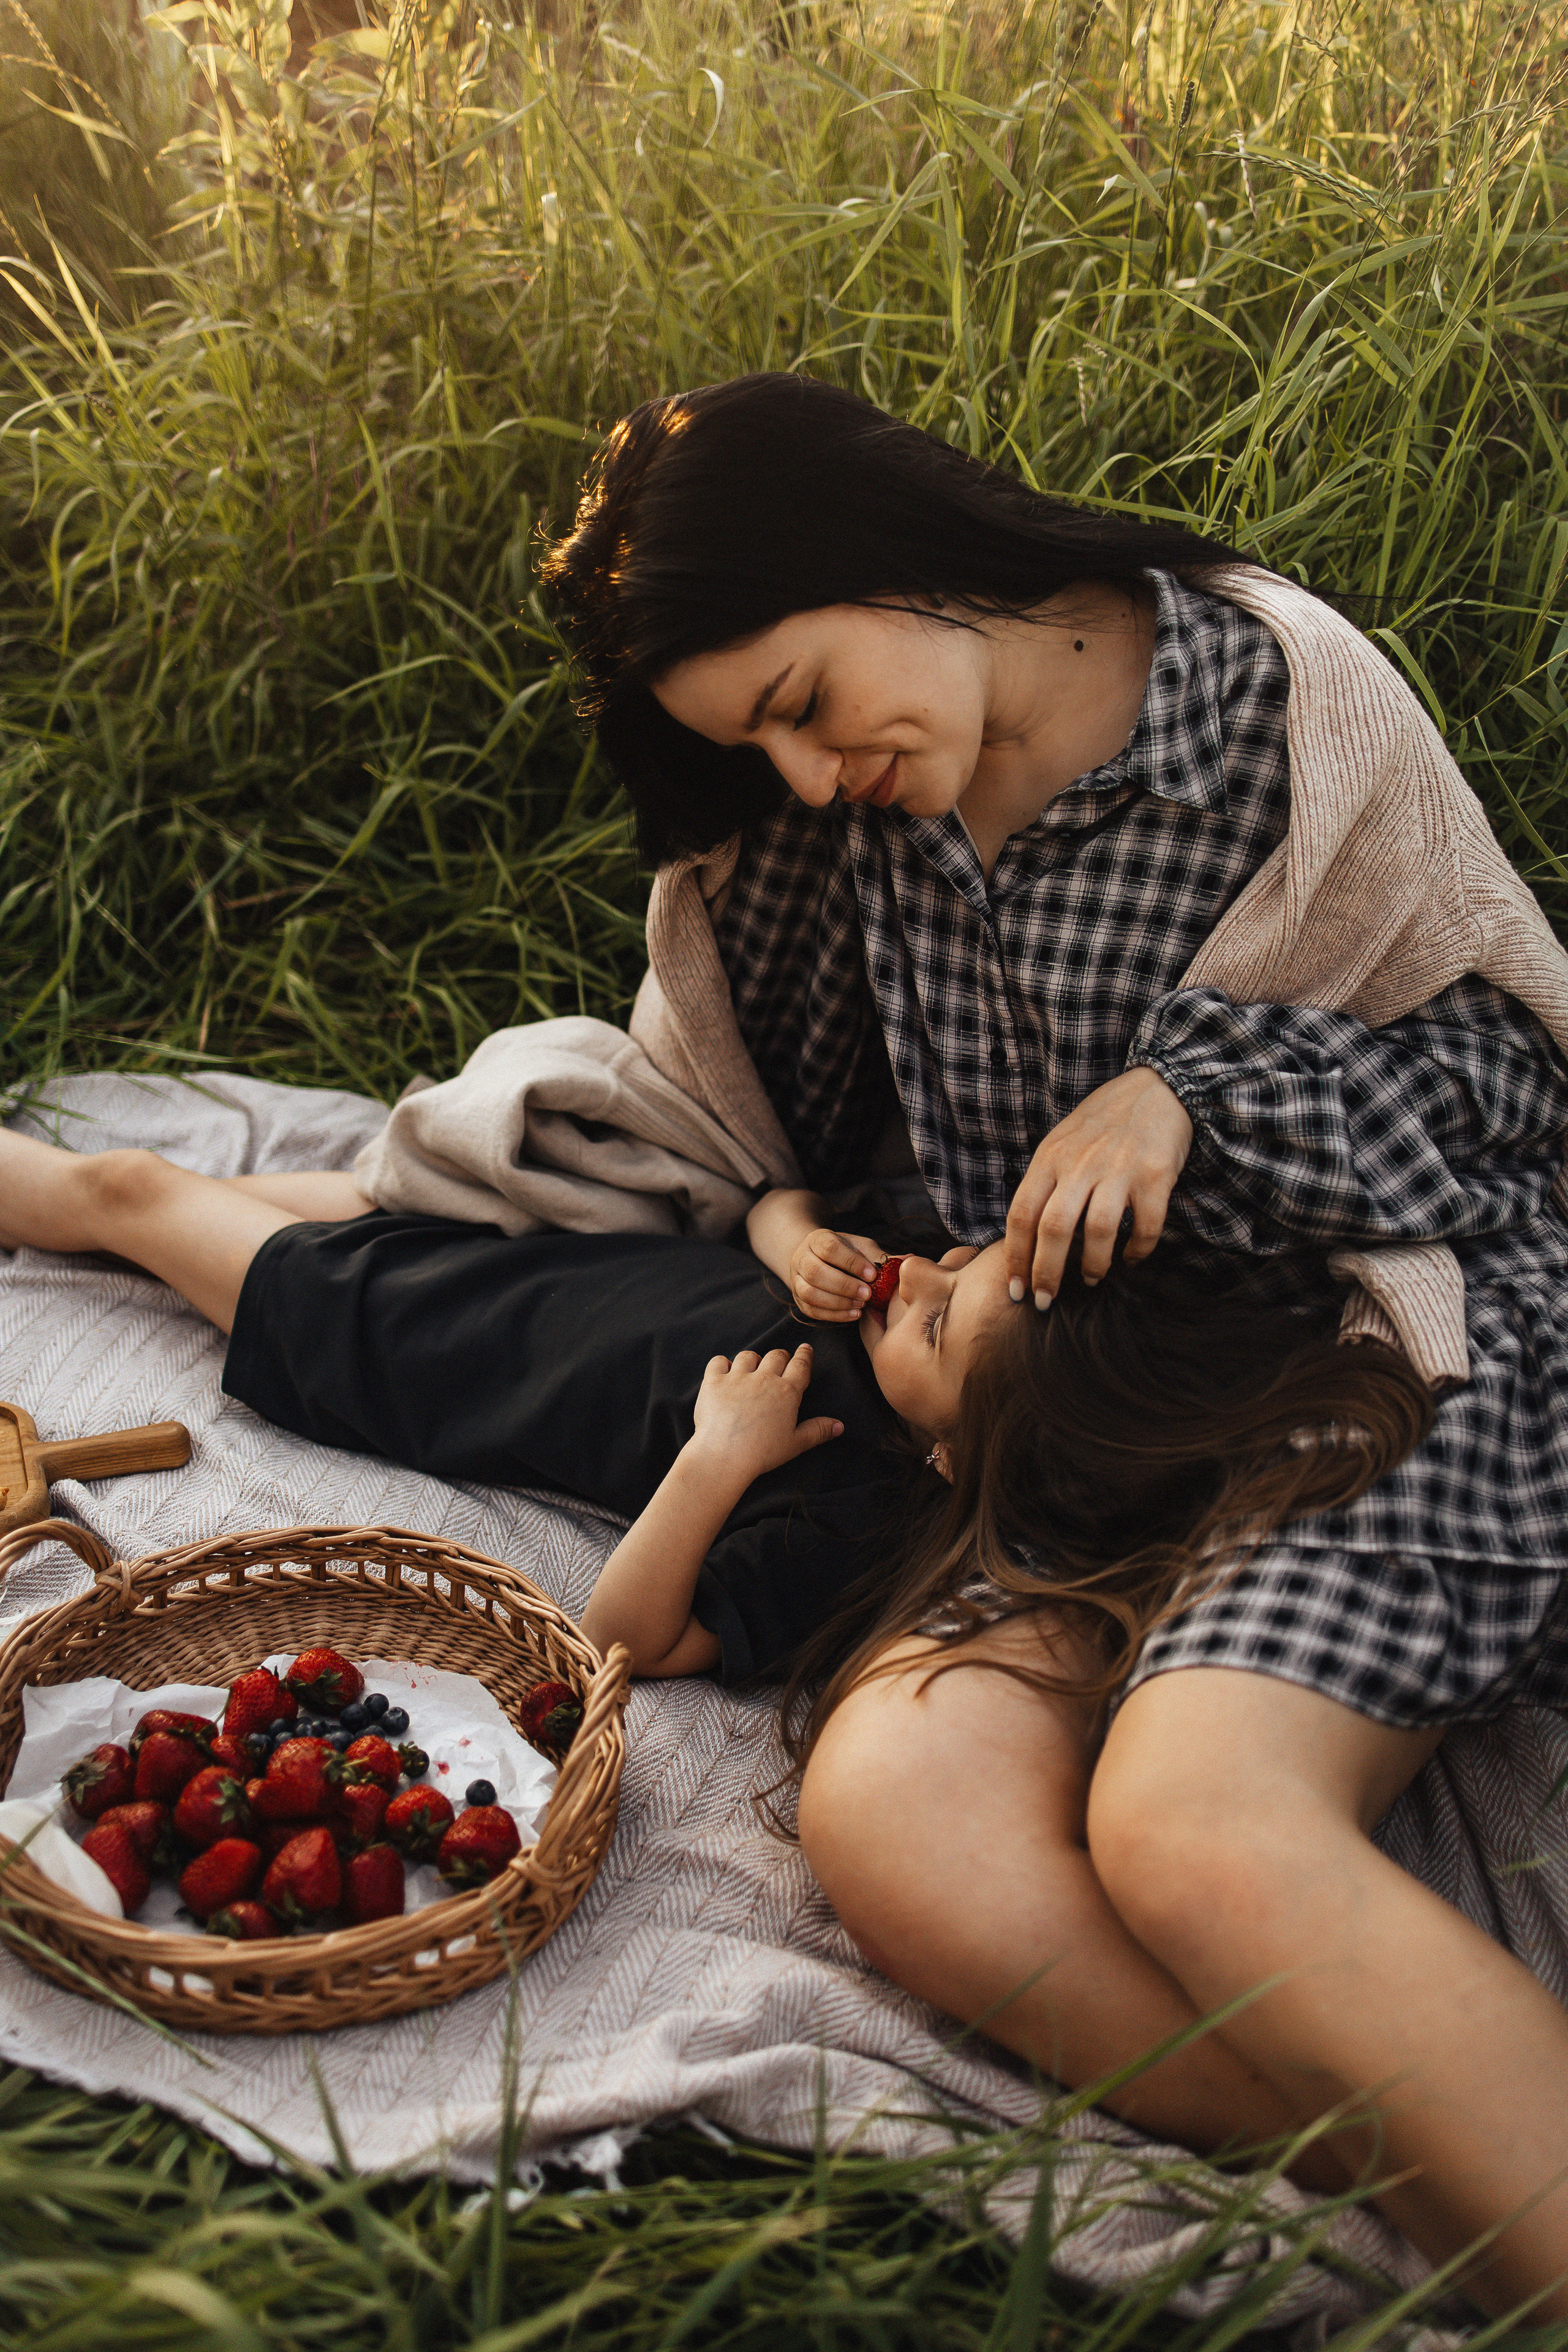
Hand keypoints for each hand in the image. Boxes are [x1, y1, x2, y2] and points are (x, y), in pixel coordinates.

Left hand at [688, 1345, 842, 1489]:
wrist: (723, 1456)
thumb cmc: (761, 1453)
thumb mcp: (795, 1444)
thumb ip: (818, 1431)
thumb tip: (840, 1426)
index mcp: (787, 1392)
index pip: (800, 1365)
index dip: (804, 1355)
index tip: (805, 1348)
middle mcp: (763, 1379)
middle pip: (776, 1355)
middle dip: (780, 1357)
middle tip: (779, 1365)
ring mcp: (737, 1378)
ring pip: (748, 1356)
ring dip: (752, 1360)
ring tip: (752, 1370)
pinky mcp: (713, 1382)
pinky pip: (718, 1361)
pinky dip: (722, 1364)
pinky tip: (725, 1372)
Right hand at [788, 1227, 884, 1321]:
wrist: (821, 1261)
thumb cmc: (846, 1254)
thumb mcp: (861, 1248)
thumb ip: (880, 1256)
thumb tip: (908, 1260)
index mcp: (817, 1239)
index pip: (830, 1248)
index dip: (851, 1262)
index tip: (872, 1274)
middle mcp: (801, 1258)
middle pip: (815, 1272)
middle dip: (844, 1285)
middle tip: (868, 1294)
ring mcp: (796, 1279)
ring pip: (810, 1293)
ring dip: (838, 1302)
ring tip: (861, 1305)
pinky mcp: (798, 1299)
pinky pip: (812, 1310)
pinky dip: (834, 1315)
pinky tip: (854, 1314)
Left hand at [1005, 1066, 1192, 1303]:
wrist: (1157, 1088)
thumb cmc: (1103, 1122)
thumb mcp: (1061, 1142)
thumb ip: (1045, 1181)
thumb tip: (1026, 1235)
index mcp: (1050, 1158)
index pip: (1022, 1214)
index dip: (1016, 1257)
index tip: (1015, 1288)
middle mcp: (1080, 1164)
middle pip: (1054, 1229)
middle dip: (1046, 1273)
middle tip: (1044, 1301)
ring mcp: (1118, 1169)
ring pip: (1098, 1231)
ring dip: (1092, 1265)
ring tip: (1091, 1280)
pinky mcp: (1155, 1176)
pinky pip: (1146, 1226)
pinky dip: (1138, 1250)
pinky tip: (1132, 1258)